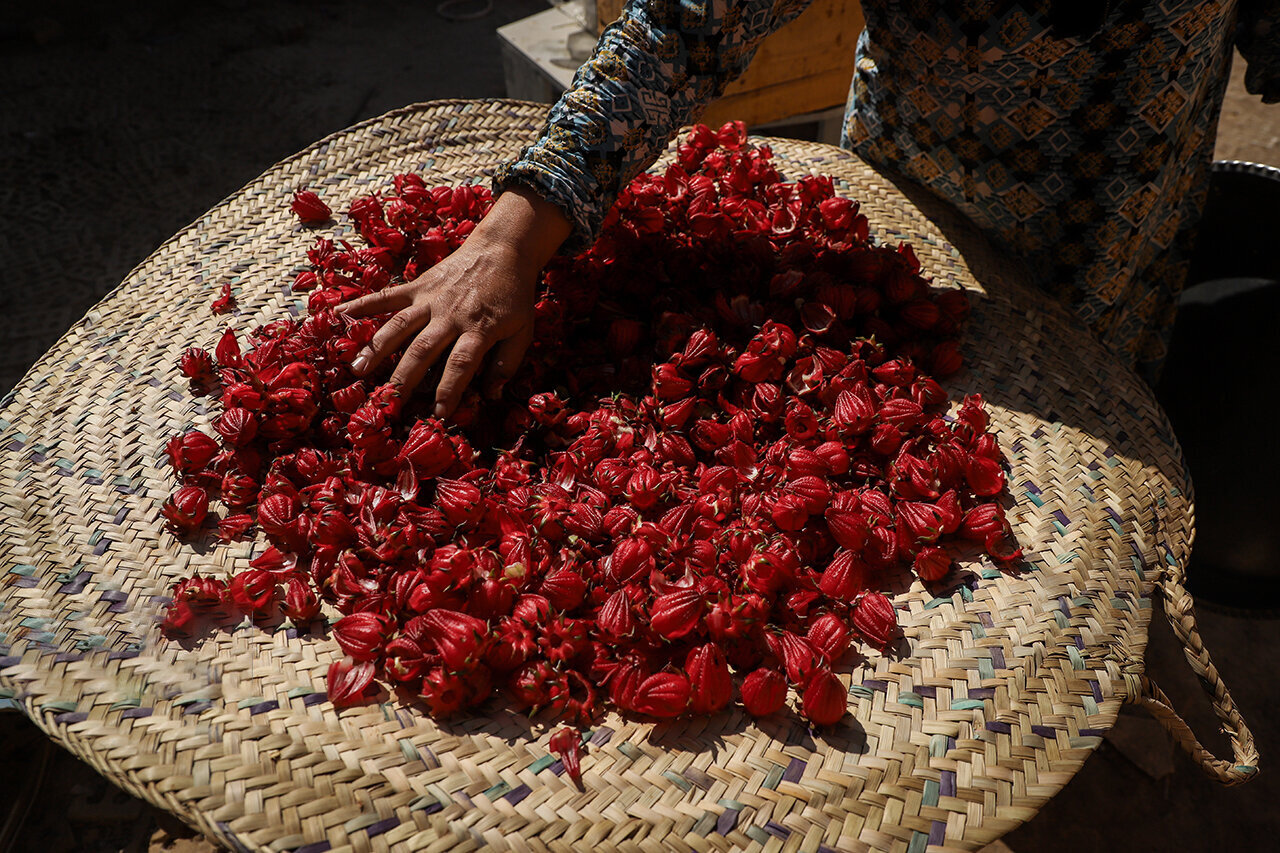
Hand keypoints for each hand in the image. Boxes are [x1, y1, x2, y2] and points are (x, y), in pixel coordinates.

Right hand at [338, 186, 571, 417]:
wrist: (503, 250)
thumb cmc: (513, 296)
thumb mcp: (523, 331)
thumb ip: (507, 364)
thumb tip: (490, 395)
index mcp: (478, 329)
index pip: (461, 364)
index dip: (449, 390)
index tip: (438, 414)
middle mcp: (450, 315)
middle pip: (423, 349)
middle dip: (405, 378)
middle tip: (388, 402)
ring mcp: (431, 299)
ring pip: (399, 325)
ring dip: (377, 348)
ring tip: (358, 370)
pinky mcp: (418, 285)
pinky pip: (387, 296)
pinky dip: (362, 304)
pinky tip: (338, 314)